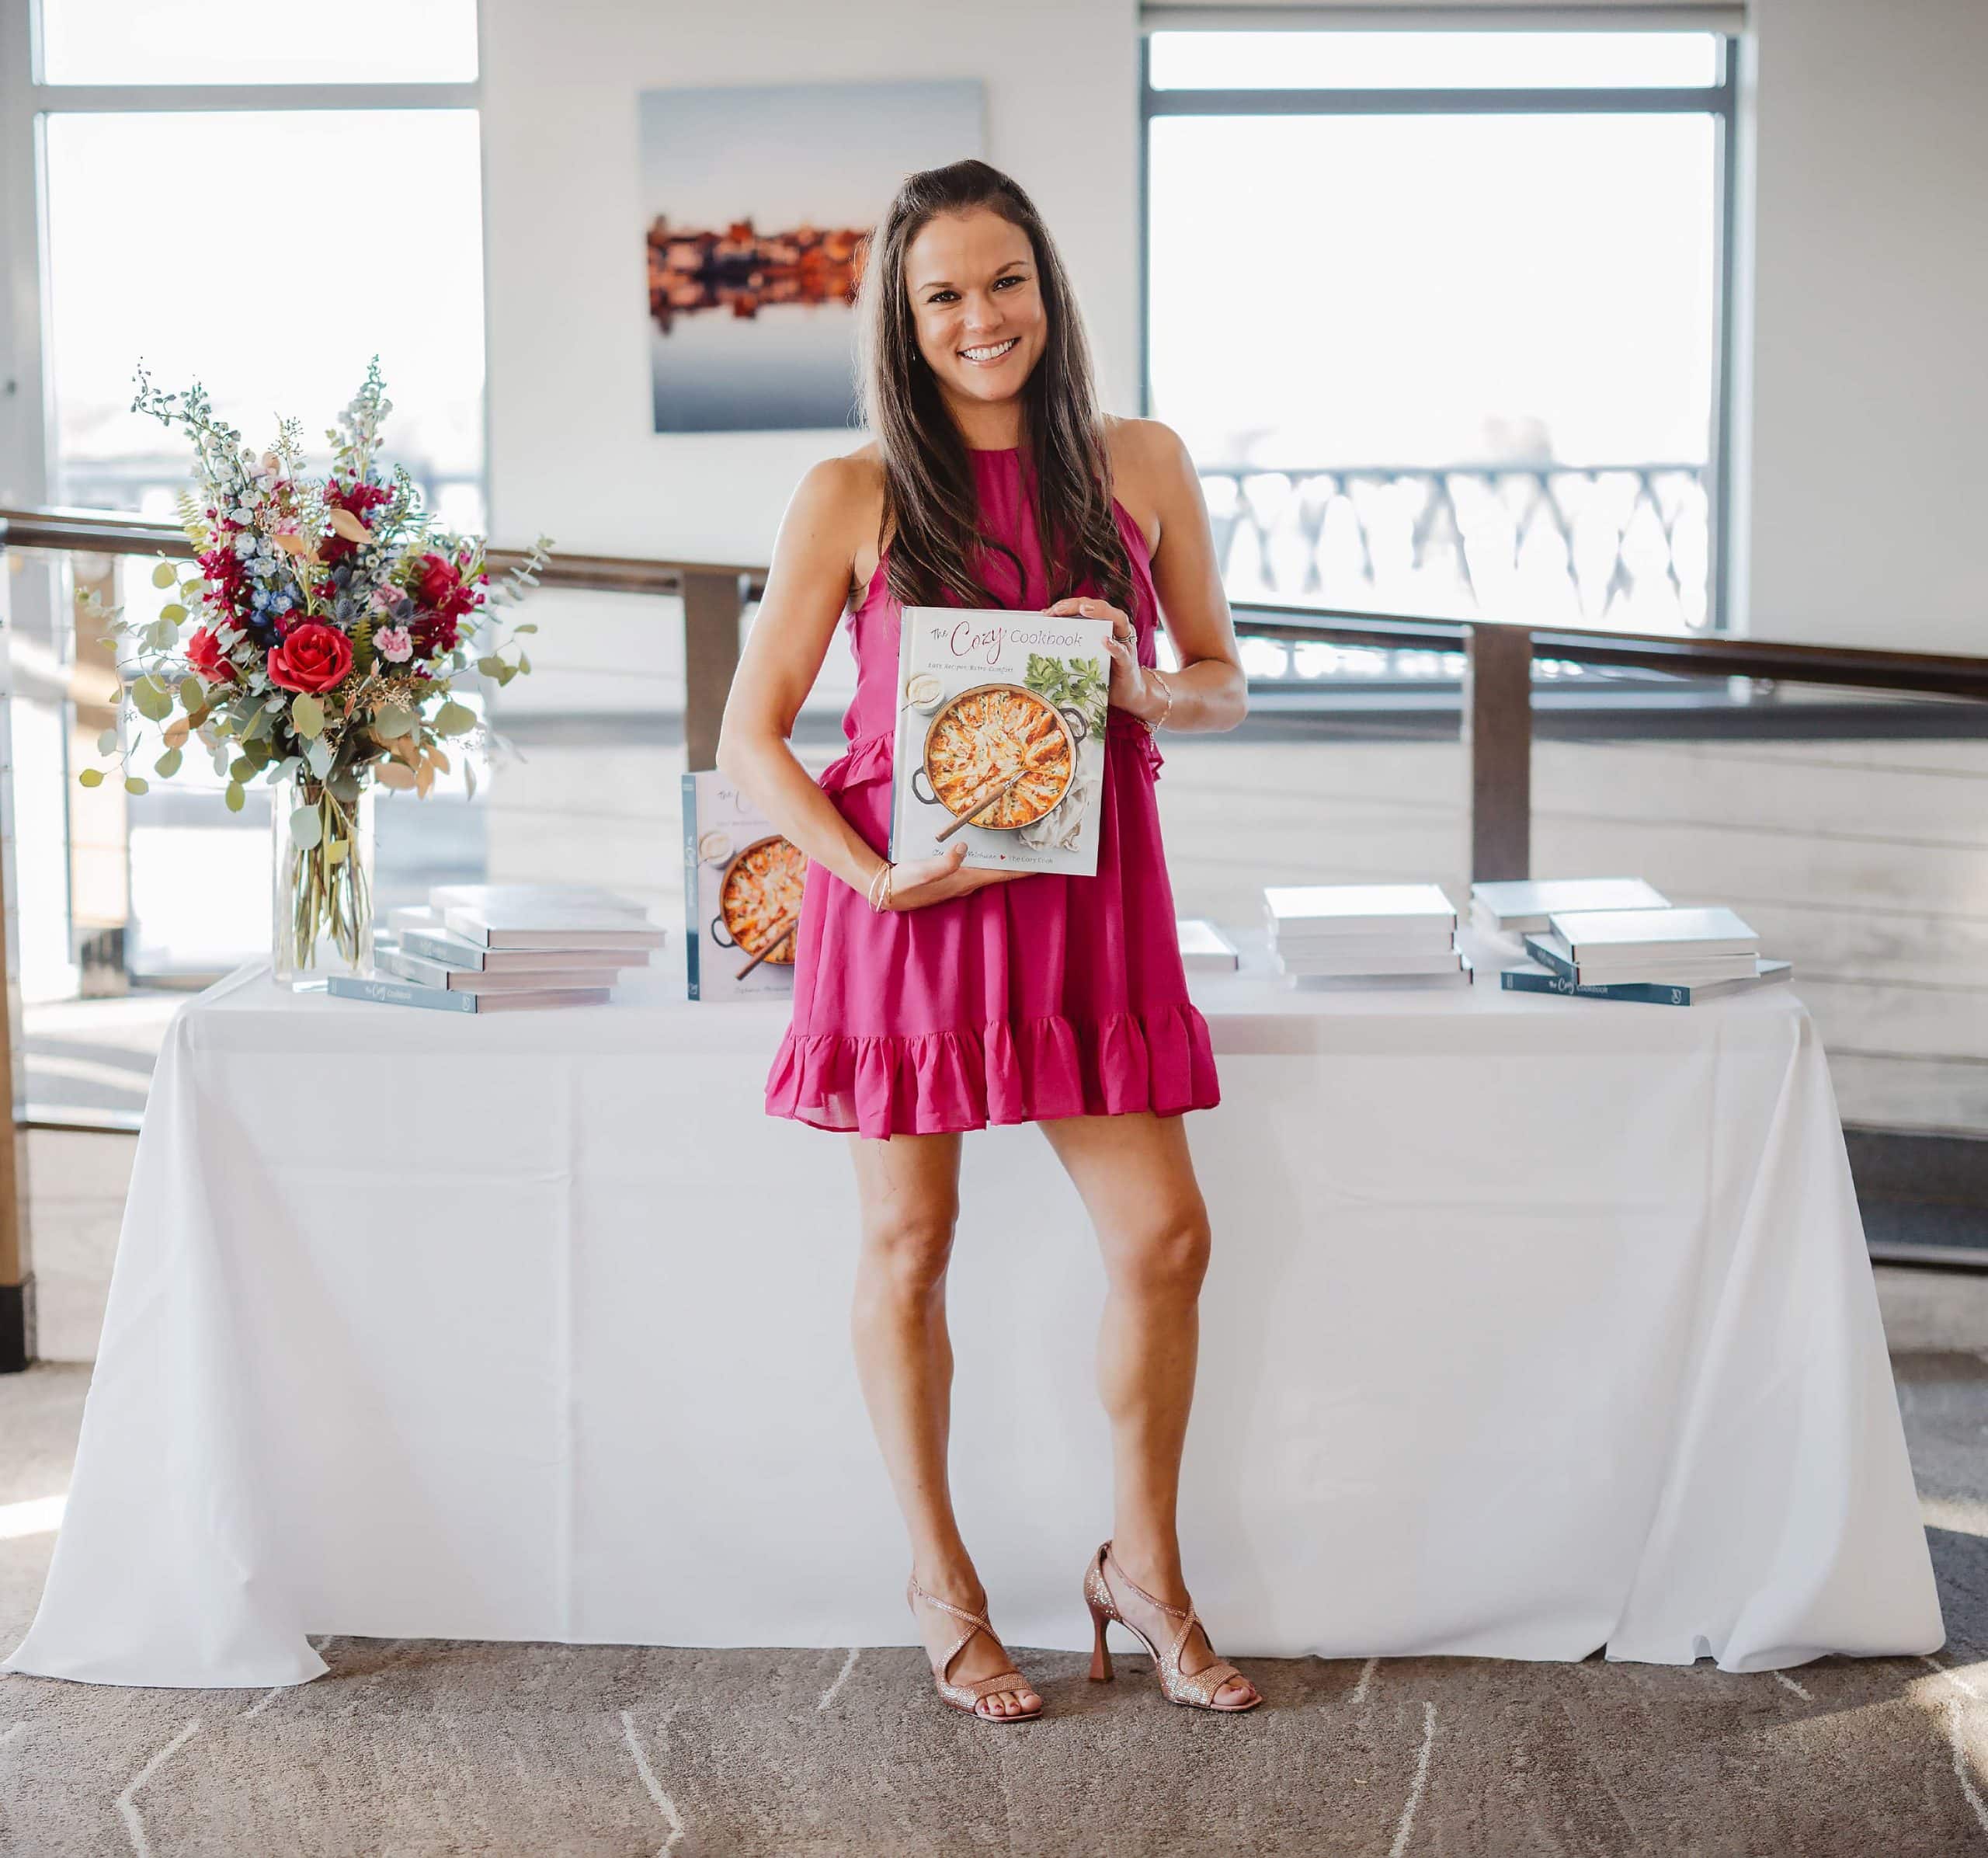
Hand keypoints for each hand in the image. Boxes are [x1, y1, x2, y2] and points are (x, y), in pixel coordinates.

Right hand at [878, 844, 1026, 910]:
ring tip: (1020, 844)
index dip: (1025, 869)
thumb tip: (963, 848)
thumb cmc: (905, 882)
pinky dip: (988, 856)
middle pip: (1001, 872)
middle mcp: (967, 882)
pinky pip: (976, 865)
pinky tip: (986, 847)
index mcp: (966, 879)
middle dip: (1020, 861)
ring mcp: (959, 880)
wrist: (886, 891)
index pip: (1003, 874)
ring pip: (990, 868)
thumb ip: (944, 862)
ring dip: (1005, 859)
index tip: (1045, 862)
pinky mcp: (950, 876)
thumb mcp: (923, 870)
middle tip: (1038, 846)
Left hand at [1045, 596, 1163, 724]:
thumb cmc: (1104, 671)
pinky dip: (1114, 645)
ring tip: (1083, 611)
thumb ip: (1073, 640)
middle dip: (1077, 605)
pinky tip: (1104, 641)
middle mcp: (1118, 629)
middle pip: (1100, 607)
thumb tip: (1046, 626)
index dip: (1068, 605)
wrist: (1127, 693)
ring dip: (1099, 613)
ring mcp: (1125, 644)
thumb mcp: (1085, 653)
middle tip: (1058, 609)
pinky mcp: (1128, 662)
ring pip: (1118, 619)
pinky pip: (1122, 651)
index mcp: (1105, 625)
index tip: (1049, 611)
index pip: (1086, 607)